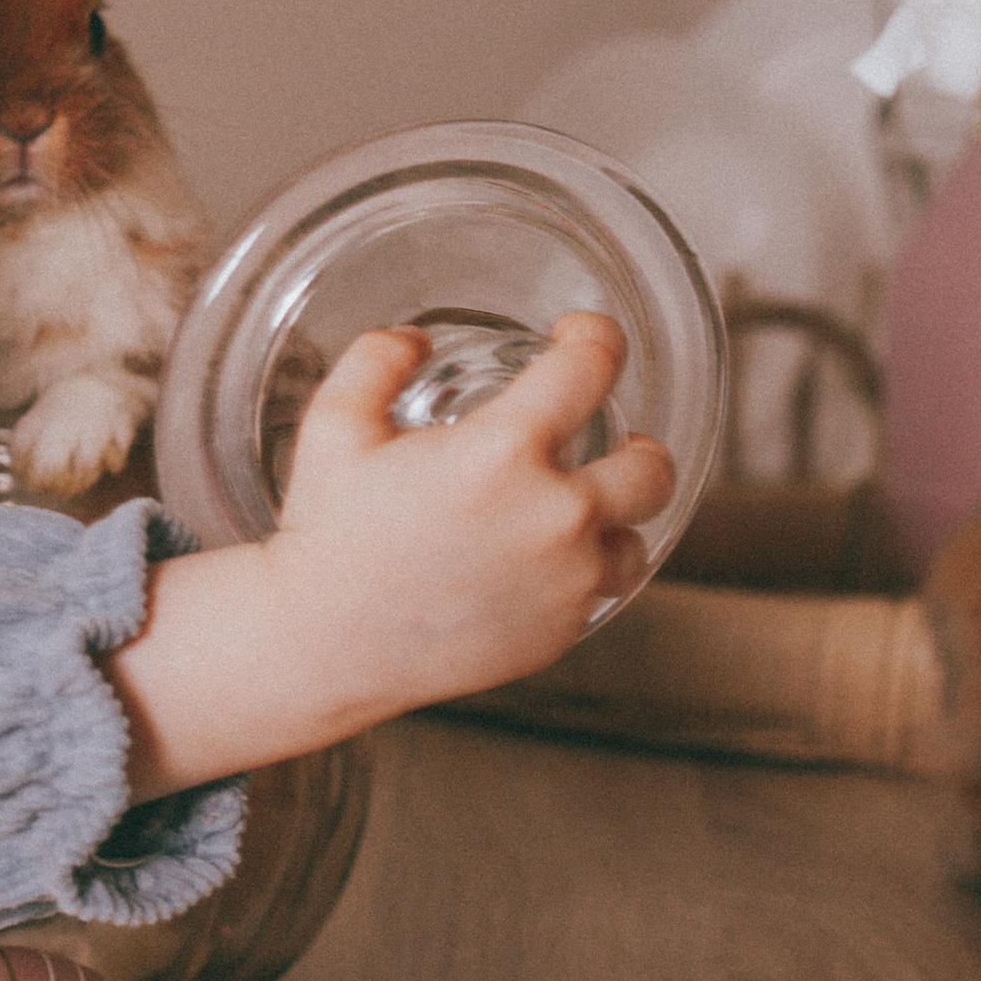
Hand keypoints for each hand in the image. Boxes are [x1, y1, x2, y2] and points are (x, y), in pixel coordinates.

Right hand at [267, 315, 671, 710]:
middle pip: (652, 466)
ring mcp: (567, 581)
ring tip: (574, 510)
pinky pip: (599, 590)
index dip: (596, 336)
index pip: (594, 366)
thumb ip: (378, 360)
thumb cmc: (329, 535)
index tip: (580, 338)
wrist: (327, 644)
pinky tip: (536, 561)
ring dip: (614, 517)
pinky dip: (580, 570)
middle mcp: (555, 514)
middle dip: (633, 441)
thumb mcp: (334, 424)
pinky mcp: (562, 632)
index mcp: (505, 449)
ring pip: (637, 538)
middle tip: (602, 439)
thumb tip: (416, 342)